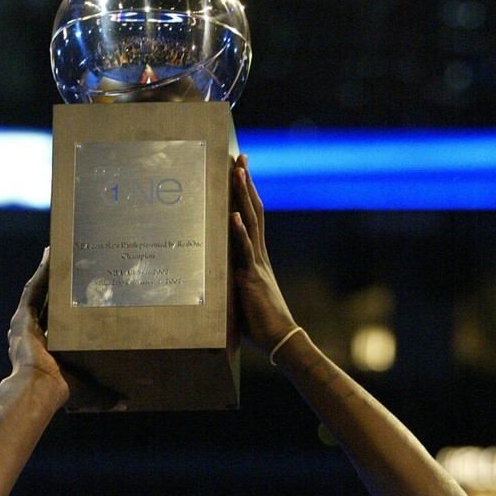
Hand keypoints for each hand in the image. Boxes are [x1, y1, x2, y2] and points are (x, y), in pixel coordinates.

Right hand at [8, 249, 125, 411]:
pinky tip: (49, 255)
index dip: (66, 309)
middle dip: (57, 285)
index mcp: (47, 349)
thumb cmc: (61, 391)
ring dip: (48, 273)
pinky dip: (41, 272)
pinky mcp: (22, 317)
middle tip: (72, 267)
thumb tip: (127, 403)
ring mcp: (26, 324)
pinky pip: (32, 289)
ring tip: (58, 253)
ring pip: (39, 292)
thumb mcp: (89, 390)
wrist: (39, 388)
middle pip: (48, 303)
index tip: (79, 295)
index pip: (59, 323)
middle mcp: (34, 334)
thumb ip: (107, 395)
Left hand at [230, 155, 297, 351]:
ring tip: (238, 173)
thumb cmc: (260, 322)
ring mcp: (257, 264)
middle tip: (241, 158)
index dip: (247, 195)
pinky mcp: (252, 278)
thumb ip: (233, 281)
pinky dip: (239, 233)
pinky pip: (245, 252)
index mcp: (257, 258)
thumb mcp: (242, 295)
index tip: (242, 171)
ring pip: (250, 223)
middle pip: (253, 211)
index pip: (253, 218)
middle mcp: (259, 255)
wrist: (279, 337)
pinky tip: (233, 216)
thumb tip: (216, 277)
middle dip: (246, 184)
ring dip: (243, 197)